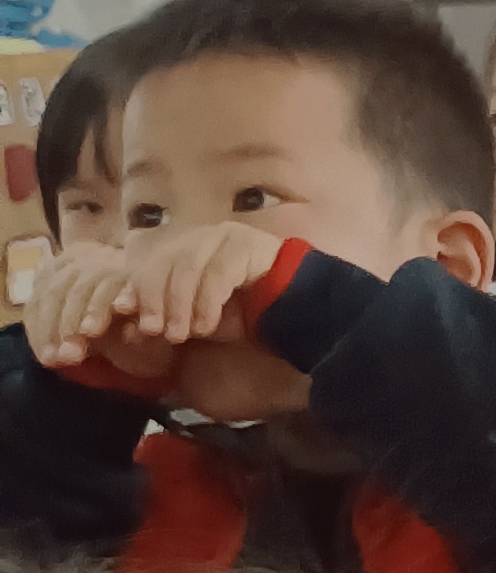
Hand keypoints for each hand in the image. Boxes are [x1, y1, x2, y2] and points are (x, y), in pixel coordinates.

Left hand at [25, 225, 284, 382]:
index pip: (149, 265)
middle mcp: (200, 236)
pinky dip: (207, 303)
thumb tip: (128, 332)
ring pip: (188, 268)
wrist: (294, 307)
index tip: (123, 317)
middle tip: (154, 332)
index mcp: (183, 249)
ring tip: (181, 336)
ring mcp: (224, 236)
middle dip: (153, 300)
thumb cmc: (242, 313)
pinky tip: (206, 327)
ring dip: (180, 306)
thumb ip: (167, 322)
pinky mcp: (247, 245)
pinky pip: (218, 273)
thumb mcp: (196, 321)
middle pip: (163, 264)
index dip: (135, 290)